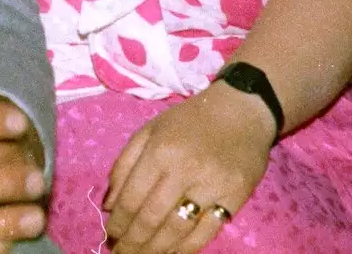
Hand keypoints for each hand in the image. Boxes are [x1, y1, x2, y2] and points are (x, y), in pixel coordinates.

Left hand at [102, 84, 273, 253]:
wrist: (242, 110)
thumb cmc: (190, 120)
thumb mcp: (149, 130)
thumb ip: (124, 164)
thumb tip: (110, 204)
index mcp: (160, 151)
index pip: (132, 198)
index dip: (118, 222)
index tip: (111, 235)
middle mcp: (185, 170)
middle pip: (152, 218)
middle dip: (133, 242)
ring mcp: (212, 186)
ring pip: (177, 230)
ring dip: (156, 249)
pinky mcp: (235, 198)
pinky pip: (207, 232)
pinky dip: (187, 248)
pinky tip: (173, 251)